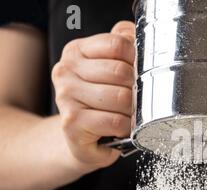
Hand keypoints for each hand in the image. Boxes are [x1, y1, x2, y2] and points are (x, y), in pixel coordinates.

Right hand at [52, 21, 134, 171]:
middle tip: (136, 100)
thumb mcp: (109, 67)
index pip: (117, 44)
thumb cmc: (100, 101)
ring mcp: (65, 97)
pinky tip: (121, 128)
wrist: (79, 136)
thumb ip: (123, 44)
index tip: (138, 73)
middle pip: (121, 72)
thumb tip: (140, 36)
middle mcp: (66, 71)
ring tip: (128, 115)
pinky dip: (125, 127)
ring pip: (120, 97)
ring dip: (132, 111)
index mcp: (76, 51)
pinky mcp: (72, 123)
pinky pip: (114, 121)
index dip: (137, 60)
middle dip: (136, 89)